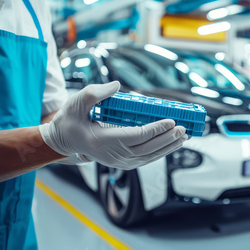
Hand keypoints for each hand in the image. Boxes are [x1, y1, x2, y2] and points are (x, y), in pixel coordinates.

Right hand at [39, 81, 186, 169]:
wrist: (64, 140)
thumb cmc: (71, 120)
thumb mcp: (77, 102)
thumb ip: (95, 93)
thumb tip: (116, 86)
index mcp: (102, 140)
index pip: (136, 136)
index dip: (155, 129)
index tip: (170, 121)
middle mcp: (112, 155)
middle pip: (147, 148)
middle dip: (167, 138)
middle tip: (183, 128)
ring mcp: (119, 161)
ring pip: (149, 156)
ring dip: (168, 147)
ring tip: (184, 136)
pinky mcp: (124, 162)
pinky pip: (146, 158)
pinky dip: (161, 151)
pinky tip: (172, 144)